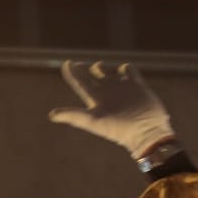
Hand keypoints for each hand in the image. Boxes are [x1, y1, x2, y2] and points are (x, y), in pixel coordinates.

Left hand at [48, 61, 175, 158]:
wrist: (145, 133)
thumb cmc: (118, 129)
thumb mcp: (94, 121)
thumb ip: (73, 116)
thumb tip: (51, 115)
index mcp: (96, 99)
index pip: (80, 83)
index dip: (71, 73)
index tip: (67, 63)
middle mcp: (107, 93)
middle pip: (93, 75)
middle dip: (86, 68)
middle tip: (80, 65)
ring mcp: (122, 89)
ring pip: (109, 71)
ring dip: (104, 67)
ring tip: (101, 68)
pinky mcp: (137, 86)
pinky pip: (130, 71)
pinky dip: (127, 68)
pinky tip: (125, 70)